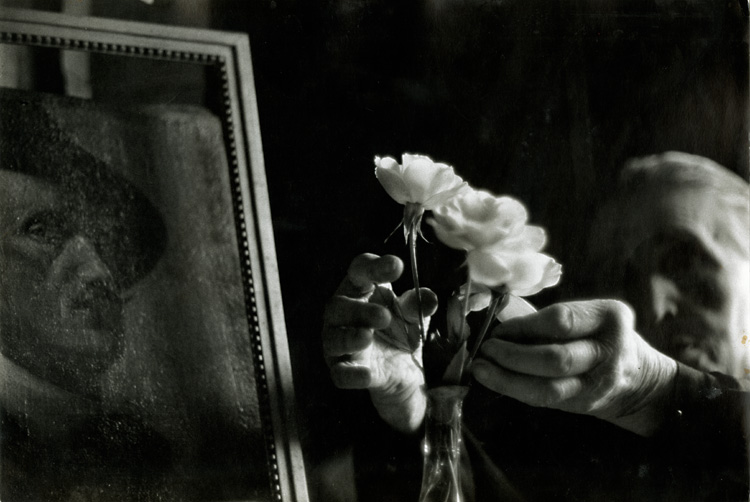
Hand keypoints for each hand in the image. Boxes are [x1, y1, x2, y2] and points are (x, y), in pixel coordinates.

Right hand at [322, 253, 437, 432]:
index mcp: (360, 289)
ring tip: (367, 337)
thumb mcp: (413, 314)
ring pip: (333, 339)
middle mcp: (342, 314)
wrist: (403, 371)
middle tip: (384, 316)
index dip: (374, 267)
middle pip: (338, 306)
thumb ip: (418, 304)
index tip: (396, 267)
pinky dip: (351, 374)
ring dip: (349, 338)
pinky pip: (340, 373)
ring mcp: (339, 344)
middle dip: (359, 311)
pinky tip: (366, 374)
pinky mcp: (343, 371)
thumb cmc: (399, 329)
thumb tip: (428, 298)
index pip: (359, 270)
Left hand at [472, 300, 677, 435]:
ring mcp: (600, 383)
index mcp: (609, 317)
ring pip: (549, 387)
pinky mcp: (585, 404)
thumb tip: (498, 324)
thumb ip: (547, 320)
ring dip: (508, 379)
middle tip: (486, 350)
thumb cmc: (596, 336)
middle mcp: (609, 351)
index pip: (561, 321)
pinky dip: (516, 390)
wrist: (637, 377)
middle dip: (513, 355)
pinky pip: (545, 400)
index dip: (523, 326)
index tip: (498, 329)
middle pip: (555, 358)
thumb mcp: (586, 317)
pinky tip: (496, 381)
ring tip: (482, 369)